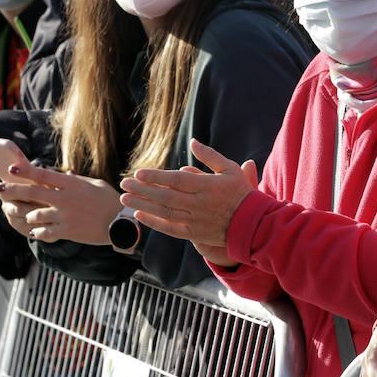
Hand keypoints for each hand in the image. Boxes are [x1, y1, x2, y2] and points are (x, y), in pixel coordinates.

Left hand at [0, 163, 120, 244]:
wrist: (121, 224)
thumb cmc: (109, 200)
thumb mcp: (94, 184)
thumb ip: (75, 180)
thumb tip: (63, 174)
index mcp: (71, 184)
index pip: (43, 174)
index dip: (25, 171)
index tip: (11, 169)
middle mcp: (64, 199)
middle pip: (31, 193)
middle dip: (12, 190)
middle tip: (0, 189)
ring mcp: (64, 216)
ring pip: (34, 215)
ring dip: (28, 215)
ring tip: (28, 215)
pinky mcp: (66, 231)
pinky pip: (43, 232)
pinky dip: (37, 231)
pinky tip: (36, 230)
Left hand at [119, 139, 257, 252]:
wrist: (252, 224)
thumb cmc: (241, 193)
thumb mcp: (230, 169)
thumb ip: (210, 156)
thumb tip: (193, 142)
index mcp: (207, 186)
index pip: (176, 180)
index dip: (155, 177)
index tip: (138, 173)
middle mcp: (199, 204)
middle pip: (165, 196)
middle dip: (142, 190)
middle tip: (124, 183)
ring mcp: (195, 221)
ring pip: (164, 212)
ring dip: (142, 205)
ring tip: (124, 199)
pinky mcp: (194, 234)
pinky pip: (169, 229)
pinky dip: (153, 223)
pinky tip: (139, 215)